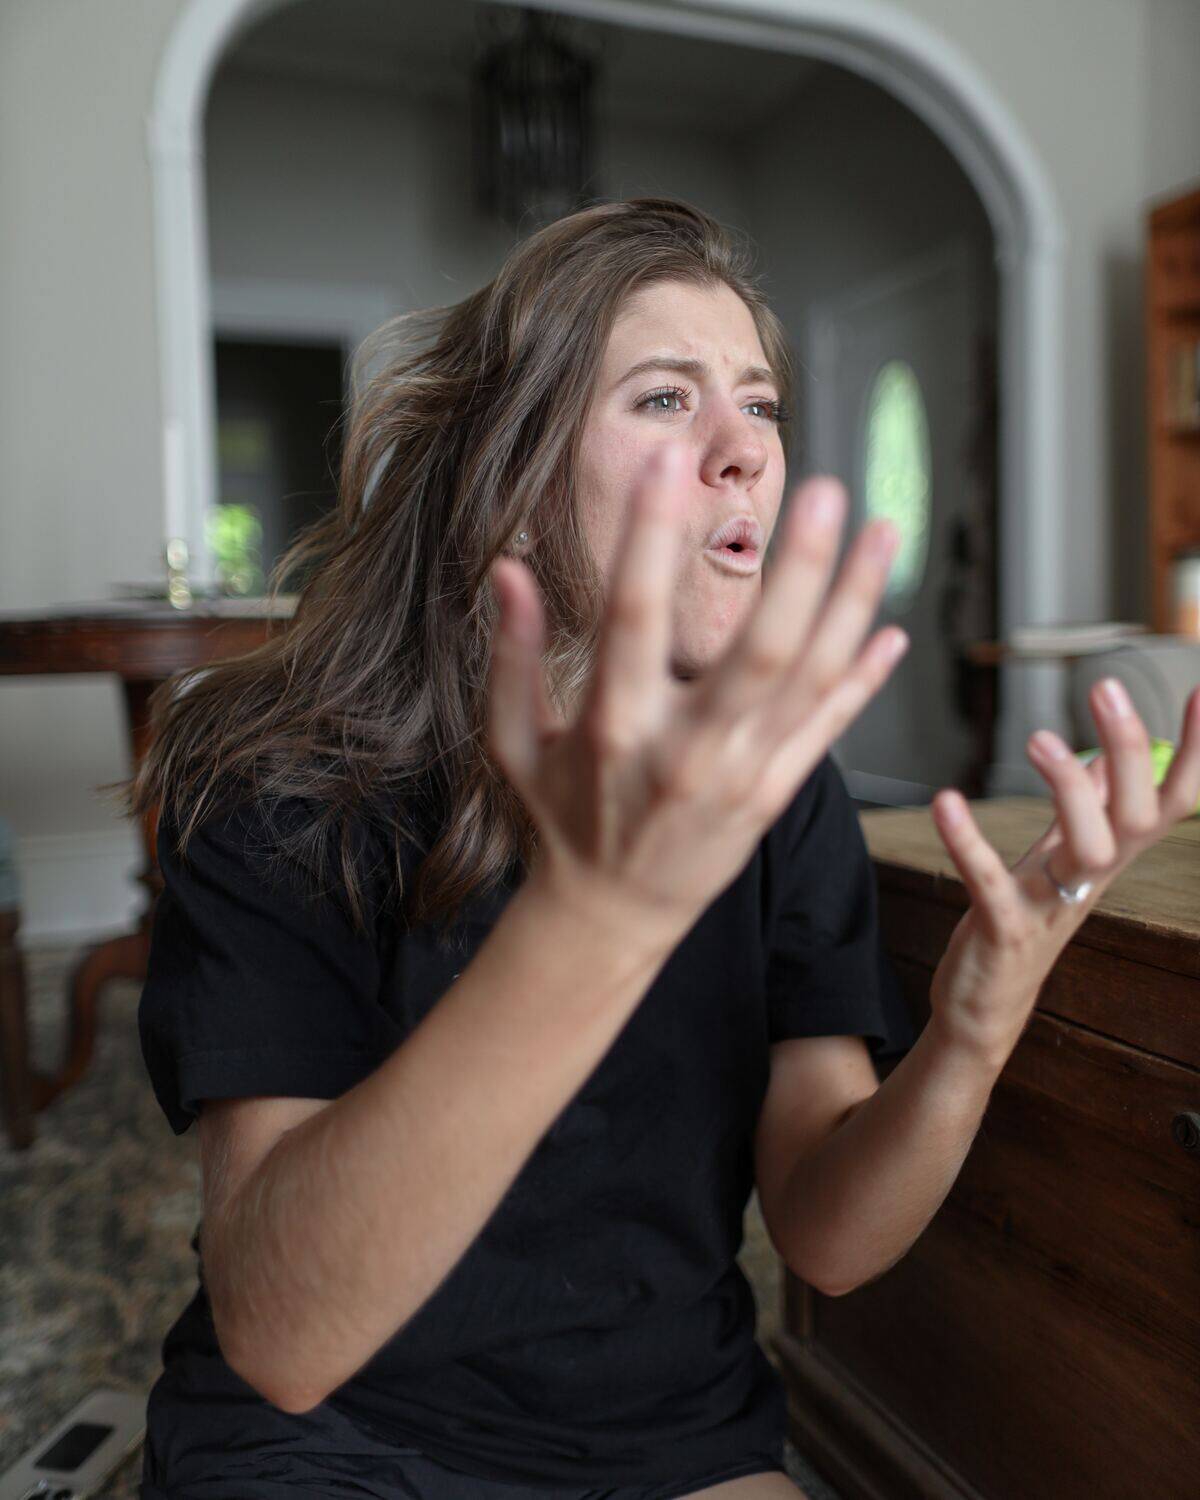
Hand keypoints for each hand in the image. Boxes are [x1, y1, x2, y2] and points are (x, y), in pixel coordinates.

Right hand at [485, 442, 909, 947]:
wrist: (611, 915)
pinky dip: (863, 680)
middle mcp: (686, 753)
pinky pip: (827, 729)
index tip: (665, 460)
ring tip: (886, 530)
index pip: (631, 621)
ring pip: (811, 683)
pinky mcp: (774, 795)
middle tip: (827, 491)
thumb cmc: (560, 815)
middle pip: (757, 655)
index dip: (647, 538)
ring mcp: (741, 776)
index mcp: (613, 730)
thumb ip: (512, 656)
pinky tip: (893, 628)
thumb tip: (507, 569)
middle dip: (798, 571)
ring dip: (854, 605)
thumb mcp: (514, 742)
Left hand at [926, 679, 1199, 1064]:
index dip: (1194, 752)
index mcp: (1107, 857)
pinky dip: (970, 842)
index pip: (1170, 801)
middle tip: (1108, 687)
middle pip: (1135, 814)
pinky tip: (945, 802)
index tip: (1199, 690)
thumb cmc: (1021, 923)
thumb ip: (1081, 809)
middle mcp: (1090, 880)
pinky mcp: (1002, 931)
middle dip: (1131, 750)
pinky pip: (991, 883)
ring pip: (1087, 849)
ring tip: (1038, 736)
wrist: (983, 1010)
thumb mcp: (1056, 861)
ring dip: (1067, 789)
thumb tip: (1104, 754)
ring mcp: (1050, 907)